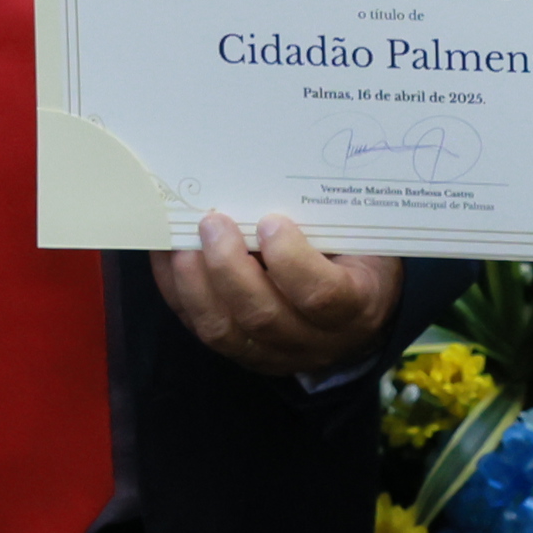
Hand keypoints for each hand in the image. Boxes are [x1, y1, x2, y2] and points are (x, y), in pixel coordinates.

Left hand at [160, 212, 401, 377]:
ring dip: (196, 283)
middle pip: (263, 316)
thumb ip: (328, 222)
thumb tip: (270, 179)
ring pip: (223, 331)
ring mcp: (272, 354)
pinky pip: (200, 328)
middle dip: (229, 267)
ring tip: (183, 243)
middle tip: (213, 222)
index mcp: (354, 307)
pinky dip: (178, 292)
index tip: (271, 221)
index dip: (290, 260)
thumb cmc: (358, 263)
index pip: (321, 295)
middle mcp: (312, 341)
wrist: (358, 318)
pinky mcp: (240, 354)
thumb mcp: (362, 241)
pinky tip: (170, 257)